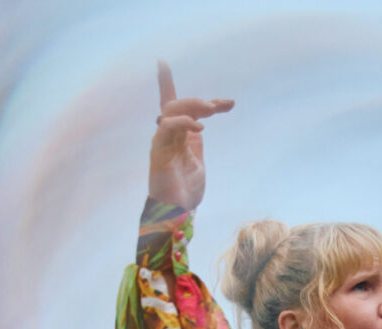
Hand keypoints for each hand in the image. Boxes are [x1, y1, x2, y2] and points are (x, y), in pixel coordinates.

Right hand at [148, 61, 233, 210]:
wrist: (175, 213)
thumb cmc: (184, 192)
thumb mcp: (197, 161)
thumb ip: (195, 142)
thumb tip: (200, 124)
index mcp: (176, 135)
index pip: (170, 103)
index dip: (165, 82)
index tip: (161, 61)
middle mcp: (166, 134)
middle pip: (175, 103)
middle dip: (199, 99)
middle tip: (222, 105)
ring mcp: (161, 141)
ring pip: (171, 110)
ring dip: (194, 105)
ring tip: (213, 110)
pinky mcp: (159, 151)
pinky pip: (167, 126)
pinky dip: (183, 122)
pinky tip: (200, 128)